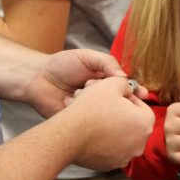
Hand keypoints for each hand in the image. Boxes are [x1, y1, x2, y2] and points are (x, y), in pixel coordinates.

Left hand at [24, 48, 140, 118]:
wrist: (37, 78)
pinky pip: (90, 120)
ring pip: (105, 112)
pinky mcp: (80, 122)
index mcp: (106, 81)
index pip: (126, 88)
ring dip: (97, 102)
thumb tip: (124, 77)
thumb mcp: (87, 57)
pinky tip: (72, 100)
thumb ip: (106, 62)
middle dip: (120, 99)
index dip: (135, 91)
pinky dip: (83, 111)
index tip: (142, 94)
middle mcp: (101, 98)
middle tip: (118, 97)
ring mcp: (91, 111)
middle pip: (120, 103)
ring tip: (81, 89)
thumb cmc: (62, 65)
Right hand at [66, 77, 154, 170]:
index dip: (127, 98)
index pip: (142, 106)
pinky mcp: (110, 165)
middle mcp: (140, 143)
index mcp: (145, 123)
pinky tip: (91, 133)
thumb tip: (127, 88)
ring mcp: (125, 157)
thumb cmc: (92, 108)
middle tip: (104, 106)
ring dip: (112, 127)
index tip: (114, 96)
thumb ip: (125, 83)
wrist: (69, 134)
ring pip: (121, 137)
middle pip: (132, 123)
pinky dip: (103, 142)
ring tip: (96, 118)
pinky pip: (110, 149)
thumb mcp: (112, 83)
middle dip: (121, 113)